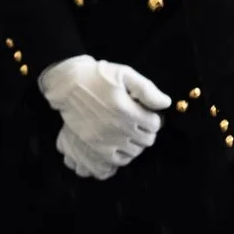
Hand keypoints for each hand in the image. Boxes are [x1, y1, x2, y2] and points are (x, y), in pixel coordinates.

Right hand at [40, 56, 169, 178]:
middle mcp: (119, 127)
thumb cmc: (98, 76)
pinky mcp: (96, 146)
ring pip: (135, 151)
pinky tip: (120, 143)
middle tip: (138, 122)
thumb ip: (146, 89)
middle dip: (147, 131)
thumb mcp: (124, 74)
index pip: (155, 124)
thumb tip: (165, 103)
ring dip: (136, 143)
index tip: (147, 113)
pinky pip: (119, 160)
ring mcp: (106, 139)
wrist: (67, 84)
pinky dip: (124, 154)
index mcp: (127, 109)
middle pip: (147, 140)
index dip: (153, 118)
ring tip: (129, 132)